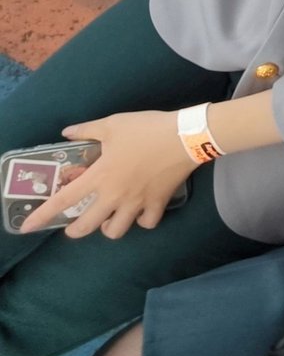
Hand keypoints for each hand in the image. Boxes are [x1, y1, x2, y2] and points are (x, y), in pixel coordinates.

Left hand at [21, 112, 196, 238]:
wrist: (185, 137)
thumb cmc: (146, 129)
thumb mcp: (113, 123)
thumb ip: (87, 130)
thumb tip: (67, 132)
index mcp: (100, 177)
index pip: (63, 200)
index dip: (42, 215)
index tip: (27, 227)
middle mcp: (114, 196)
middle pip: (87, 227)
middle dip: (76, 230)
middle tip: (75, 225)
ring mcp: (137, 202)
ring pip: (116, 231)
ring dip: (109, 227)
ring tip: (110, 218)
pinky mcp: (158, 202)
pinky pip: (147, 223)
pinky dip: (142, 220)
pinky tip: (141, 211)